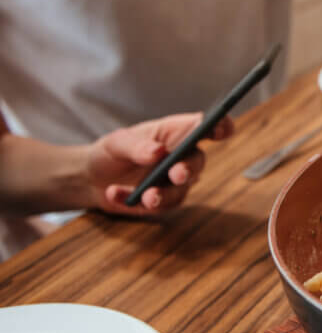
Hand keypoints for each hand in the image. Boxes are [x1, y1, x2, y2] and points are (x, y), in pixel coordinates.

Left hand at [87, 113, 232, 213]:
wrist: (91, 179)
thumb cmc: (110, 153)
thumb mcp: (117, 143)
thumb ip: (136, 145)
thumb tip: (157, 152)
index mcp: (176, 133)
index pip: (205, 126)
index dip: (219, 126)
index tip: (218, 130)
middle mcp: (181, 156)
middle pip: (197, 161)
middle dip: (188, 169)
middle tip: (176, 174)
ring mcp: (174, 181)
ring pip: (181, 189)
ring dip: (163, 194)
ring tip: (143, 196)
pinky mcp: (164, 202)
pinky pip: (158, 206)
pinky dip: (134, 200)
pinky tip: (114, 193)